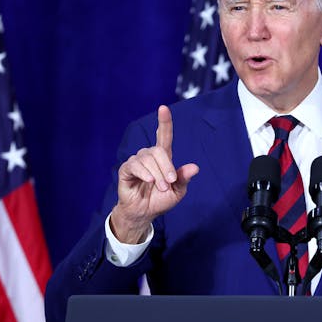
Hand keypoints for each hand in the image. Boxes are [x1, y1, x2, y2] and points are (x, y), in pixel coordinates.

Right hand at [109, 105, 198, 243]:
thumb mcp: (178, 191)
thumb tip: (195, 167)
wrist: (145, 213)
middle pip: (158, 150)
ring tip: (161, 188)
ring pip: (148, 159)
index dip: (164, 122)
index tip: (163, 108)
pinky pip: (135, 166)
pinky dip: (144, 173)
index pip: (163, 135)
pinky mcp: (126, 169)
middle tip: (170, 183)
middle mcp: (149, 156)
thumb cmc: (161, 200)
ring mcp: (137, 161)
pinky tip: (148, 181)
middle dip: (166, 167)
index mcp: (163, 157)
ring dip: (157, 175)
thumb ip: (184, 178)